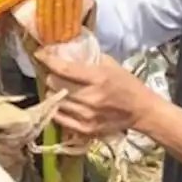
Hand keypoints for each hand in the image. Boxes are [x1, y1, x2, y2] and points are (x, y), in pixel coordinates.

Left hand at [38, 49, 154, 138]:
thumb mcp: (111, 65)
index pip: (63, 68)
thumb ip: (88, 58)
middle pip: (54, 84)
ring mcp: (86, 116)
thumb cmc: (126, 84)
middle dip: (52, 76)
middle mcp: (90, 98)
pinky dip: (58, 109)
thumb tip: (65, 51)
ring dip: (54, 93)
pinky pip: (59, 118)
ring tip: (60, 89)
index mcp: (98, 78)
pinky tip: (64, 103)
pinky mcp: (84, 130)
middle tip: (55, 74)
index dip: (48, 59)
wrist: (141, 110)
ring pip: (54, 101)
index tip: (40, 54)